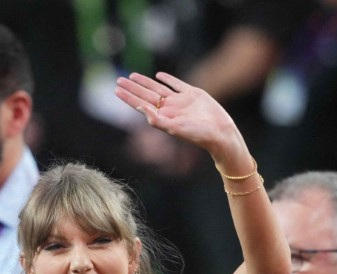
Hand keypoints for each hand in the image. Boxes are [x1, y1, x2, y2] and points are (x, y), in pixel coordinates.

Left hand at [115, 72, 248, 167]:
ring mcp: (180, 101)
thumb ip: (157, 120)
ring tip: (132, 76)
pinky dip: (167, 79)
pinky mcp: (193, 94)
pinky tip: (158, 75)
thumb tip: (140, 108)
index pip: (141, 104)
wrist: (219, 132)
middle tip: (118, 79)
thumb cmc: (197, 134)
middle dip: (132, 87)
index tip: (116, 90)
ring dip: (145, 82)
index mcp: (163, 116)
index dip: (128, 97)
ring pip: (158, 88)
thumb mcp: (174, 128)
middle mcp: (169, 108)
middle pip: (146, 95)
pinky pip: (177, 84)